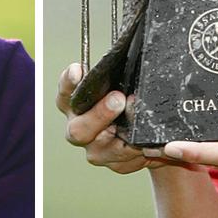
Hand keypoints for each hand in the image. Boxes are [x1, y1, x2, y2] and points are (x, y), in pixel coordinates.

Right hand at [56, 63, 170, 173]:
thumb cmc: (128, 95)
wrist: (147, 126)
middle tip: (118, 99)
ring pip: (102, 150)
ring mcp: (96, 149)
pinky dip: (140, 153)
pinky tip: (152, 146)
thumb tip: (122, 53)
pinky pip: (125, 163)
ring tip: (140, 127)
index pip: (65, 91)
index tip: (79, 70)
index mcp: (74, 103)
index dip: (69, 81)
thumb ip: (116, 71)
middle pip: (78, 130)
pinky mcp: (116, 164)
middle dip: (99, 115)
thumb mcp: (122, 81)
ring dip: (123, 139)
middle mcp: (79, 128)